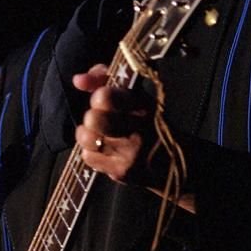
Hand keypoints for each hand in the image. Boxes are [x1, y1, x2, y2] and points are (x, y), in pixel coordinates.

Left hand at [72, 64, 153, 184]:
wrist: (172, 161)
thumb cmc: (145, 120)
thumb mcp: (132, 93)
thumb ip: (103, 78)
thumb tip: (78, 80)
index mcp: (143, 106)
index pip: (105, 97)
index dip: (99, 97)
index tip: (105, 101)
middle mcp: (139, 130)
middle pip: (93, 119)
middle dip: (92, 117)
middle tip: (101, 120)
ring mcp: (130, 154)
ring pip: (86, 138)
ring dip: (88, 135)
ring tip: (100, 135)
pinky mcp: (121, 172)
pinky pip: (88, 157)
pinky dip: (92, 152)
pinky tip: (105, 150)